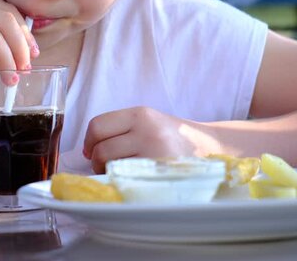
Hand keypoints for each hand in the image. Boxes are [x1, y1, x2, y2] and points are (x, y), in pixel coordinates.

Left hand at [82, 107, 222, 172]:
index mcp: (140, 115)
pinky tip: (130, 179)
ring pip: (111, 166)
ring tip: (120, 173)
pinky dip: (122, 181)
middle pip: (101, 148)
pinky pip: (126, 179)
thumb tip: (87, 150)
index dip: (88, 141)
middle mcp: (147, 131)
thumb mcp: (148, 122)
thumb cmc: (171, 138)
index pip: (98, 126)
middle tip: (105, 166)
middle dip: (96, 161)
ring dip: (108, 173)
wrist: (209, 147)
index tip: (89, 150)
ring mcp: (154, 153)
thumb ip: (120, 130)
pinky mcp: (159, 172)